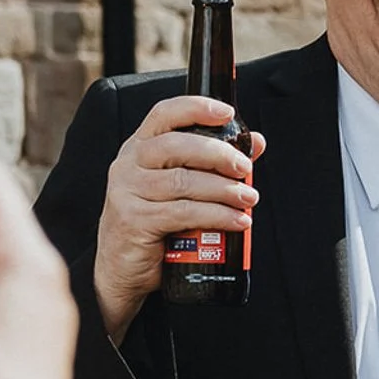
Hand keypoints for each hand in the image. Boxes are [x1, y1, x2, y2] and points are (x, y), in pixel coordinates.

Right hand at [93, 96, 261, 343]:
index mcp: (140, 148)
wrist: (123, 270)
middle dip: (218, 154)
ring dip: (223, 190)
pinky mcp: (135, 220)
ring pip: (183, 182)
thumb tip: (255, 142)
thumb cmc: (156, 223)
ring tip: (248, 199)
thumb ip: (213, 163)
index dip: (195, 108)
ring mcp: (128, 193)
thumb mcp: (182, 188)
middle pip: (176, 146)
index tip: (227, 112)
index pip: (164, 115)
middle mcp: (129, 165)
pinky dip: (216, 216)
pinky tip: (237, 222)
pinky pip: (183, 213)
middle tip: (246, 168)